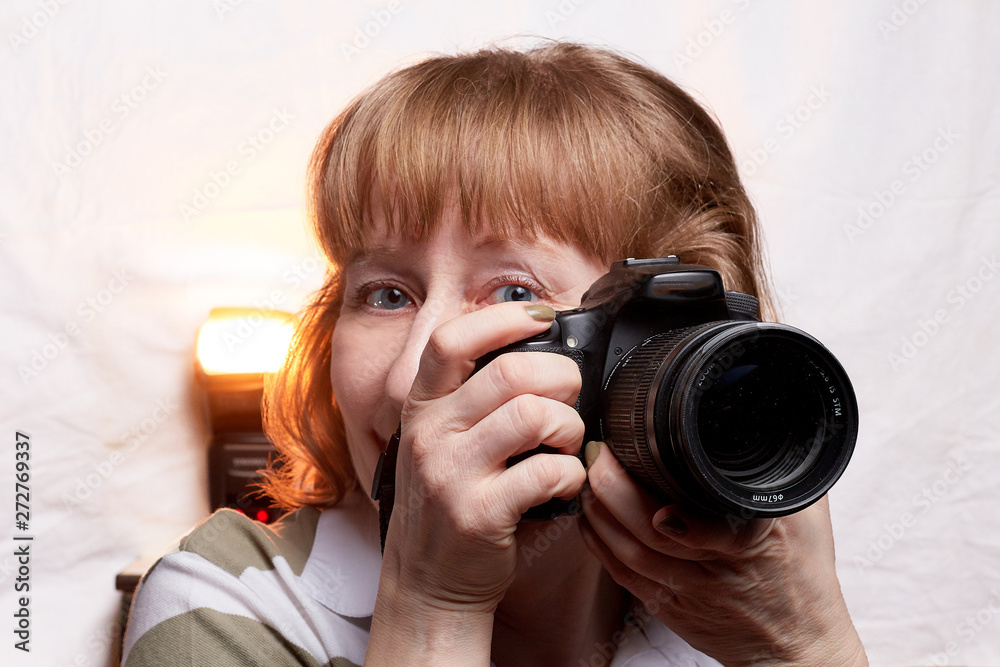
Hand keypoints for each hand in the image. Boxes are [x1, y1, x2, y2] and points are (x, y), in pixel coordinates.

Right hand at [373, 303, 586, 635]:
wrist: (425, 583)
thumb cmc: (447, 504)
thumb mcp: (439, 442)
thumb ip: (473, 399)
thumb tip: (541, 352)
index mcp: (421, 407)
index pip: (451, 339)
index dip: (503, 317)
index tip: (543, 317)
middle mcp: (429, 434)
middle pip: (510, 371)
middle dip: (561, 376)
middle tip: (571, 395)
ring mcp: (451, 474)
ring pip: (534, 415)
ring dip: (569, 426)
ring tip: (567, 443)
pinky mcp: (479, 514)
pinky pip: (548, 472)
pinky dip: (572, 474)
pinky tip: (564, 482)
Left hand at [579, 441, 867, 666]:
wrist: (796, 644)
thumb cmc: (803, 574)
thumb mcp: (805, 514)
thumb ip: (781, 468)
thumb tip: (765, 414)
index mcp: (754, 540)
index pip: (710, 525)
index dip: (670, 506)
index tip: (642, 468)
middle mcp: (716, 568)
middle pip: (652, 534)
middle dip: (613, 489)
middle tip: (598, 453)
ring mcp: (688, 591)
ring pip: (629, 553)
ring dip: (599, 511)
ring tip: (588, 476)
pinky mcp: (668, 607)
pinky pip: (622, 575)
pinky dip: (599, 543)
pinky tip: (591, 516)